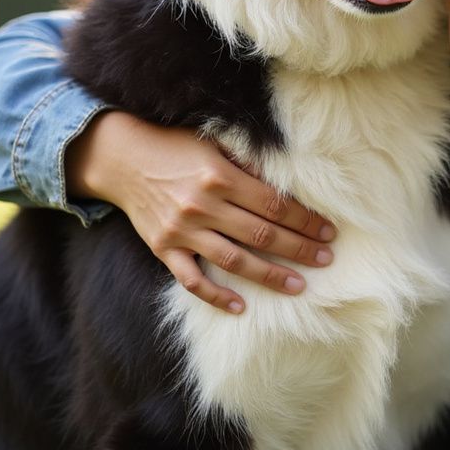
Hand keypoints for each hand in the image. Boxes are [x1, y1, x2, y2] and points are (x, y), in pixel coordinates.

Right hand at [66, 111, 335, 311]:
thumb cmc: (174, 145)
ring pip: (234, 261)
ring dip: (270, 275)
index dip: (305, 220)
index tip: (327, 230)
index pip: (275, 205)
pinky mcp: (163, 249)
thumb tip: (284, 183)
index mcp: (220, 176)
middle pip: (262, 234)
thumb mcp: (213, 142)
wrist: (121, 158)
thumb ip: (247, 162)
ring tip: (299, 286)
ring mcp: (182, 231)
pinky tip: (241, 306)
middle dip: (299, 248)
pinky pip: (192, 280)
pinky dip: (216, 296)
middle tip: (326, 258)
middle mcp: (203, 206)